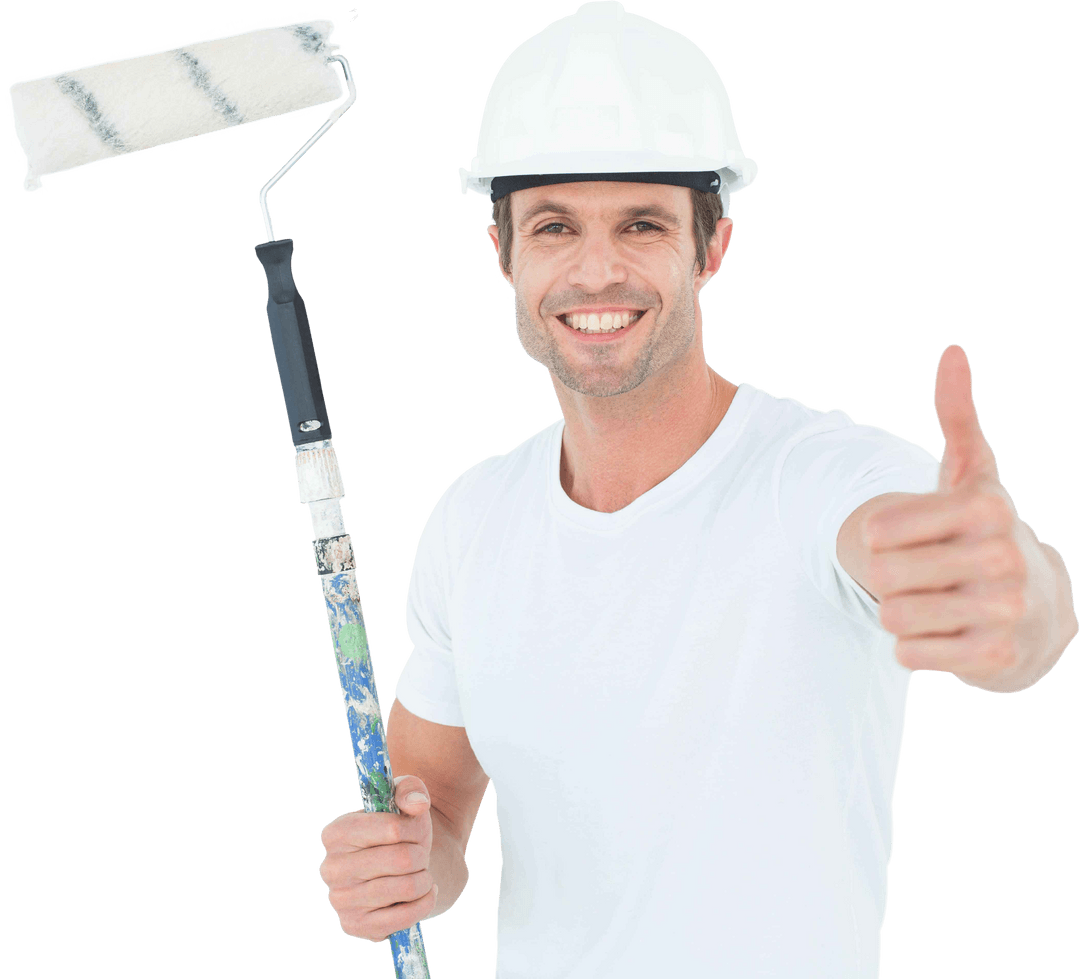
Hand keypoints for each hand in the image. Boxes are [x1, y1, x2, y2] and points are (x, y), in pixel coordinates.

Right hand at [318, 775, 438, 942]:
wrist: (401, 864)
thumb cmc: (400, 826)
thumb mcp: (405, 796)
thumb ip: (411, 789)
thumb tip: (416, 805)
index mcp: (337, 832)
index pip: (393, 829)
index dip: (415, 828)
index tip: (414, 828)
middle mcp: (331, 868)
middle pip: (402, 860)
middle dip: (421, 855)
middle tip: (420, 853)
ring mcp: (341, 900)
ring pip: (406, 888)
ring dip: (424, 879)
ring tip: (421, 873)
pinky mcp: (355, 926)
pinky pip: (403, 918)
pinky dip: (424, 904)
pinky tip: (423, 894)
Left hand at [865, 344, 1053, 683]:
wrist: (1038, 615)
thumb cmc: (988, 534)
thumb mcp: (976, 476)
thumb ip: (959, 418)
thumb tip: (953, 353)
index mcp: (989, 507)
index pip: (877, 529)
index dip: (878, 537)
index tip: (905, 537)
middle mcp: (1006, 556)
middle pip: (881, 576)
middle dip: (888, 580)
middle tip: (921, 576)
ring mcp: (1005, 610)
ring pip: (892, 617)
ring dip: (900, 613)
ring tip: (935, 604)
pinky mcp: (995, 659)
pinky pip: (908, 653)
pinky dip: (913, 648)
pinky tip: (946, 635)